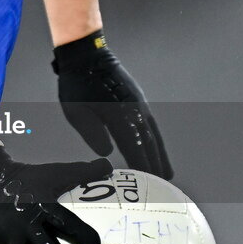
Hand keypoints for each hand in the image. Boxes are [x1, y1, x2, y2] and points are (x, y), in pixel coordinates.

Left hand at [53, 30, 173, 178]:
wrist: (87, 55)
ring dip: (160, 154)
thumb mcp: (75, 111)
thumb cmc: (76, 84)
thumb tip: (107, 152)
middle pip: (148, 144)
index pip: (133, 148)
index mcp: (118, 116)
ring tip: (167, 173)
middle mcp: (134, 111)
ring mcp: (139, 104)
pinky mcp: (138, 99)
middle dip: (155, 166)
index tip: (148, 185)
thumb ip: (91, 132)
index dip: (141, 167)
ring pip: (153, 134)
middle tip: (162, 188)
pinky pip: (152, 124)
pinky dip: (157, 139)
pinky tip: (157, 147)